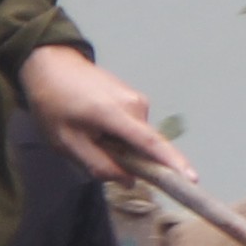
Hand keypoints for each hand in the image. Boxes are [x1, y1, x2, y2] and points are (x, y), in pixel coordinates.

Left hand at [17, 44, 176, 182]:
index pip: (150, 143)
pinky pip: (134, 126)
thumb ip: (97, 164)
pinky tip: (94, 122)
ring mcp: (138, 99)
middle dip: (126, 157)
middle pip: (143, 145)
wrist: (52, 65)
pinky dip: (120, 133)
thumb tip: (129, 180)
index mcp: (115, 114)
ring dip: (119, 144)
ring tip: (87, 132)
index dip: (172, 163)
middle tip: (88, 149)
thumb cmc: (53, 104)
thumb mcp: (65, 141)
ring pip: (137, 137)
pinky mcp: (136, 97)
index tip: (193, 179)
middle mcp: (136, 104)